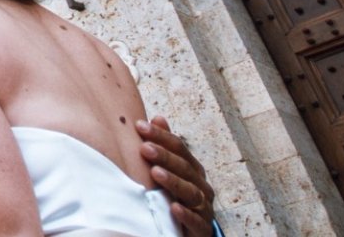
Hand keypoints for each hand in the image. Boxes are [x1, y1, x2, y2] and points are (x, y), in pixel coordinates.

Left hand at [137, 116, 215, 236]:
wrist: (191, 231)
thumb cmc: (177, 197)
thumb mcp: (172, 171)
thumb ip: (166, 147)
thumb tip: (158, 118)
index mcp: (192, 170)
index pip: (179, 148)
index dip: (161, 136)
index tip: (139, 126)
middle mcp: (200, 186)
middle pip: (185, 168)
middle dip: (165, 157)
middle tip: (145, 148)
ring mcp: (203, 207)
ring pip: (191, 192)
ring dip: (174, 182)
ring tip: (156, 174)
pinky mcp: (202, 229)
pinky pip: (197, 221)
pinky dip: (186, 215)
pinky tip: (173, 208)